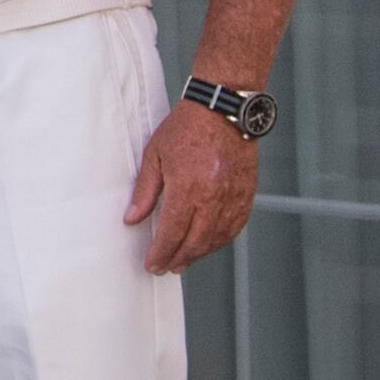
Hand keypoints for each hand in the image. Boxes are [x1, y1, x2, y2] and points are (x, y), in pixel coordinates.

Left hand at [125, 97, 260, 273]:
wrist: (223, 111)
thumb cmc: (186, 128)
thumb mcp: (155, 156)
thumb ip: (145, 192)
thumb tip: (132, 219)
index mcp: (188, 188)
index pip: (173, 233)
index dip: (161, 253)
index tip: (152, 265)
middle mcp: (214, 197)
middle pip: (196, 242)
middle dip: (178, 259)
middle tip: (165, 267)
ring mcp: (234, 198)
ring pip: (217, 238)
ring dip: (199, 254)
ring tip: (184, 260)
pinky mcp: (247, 195)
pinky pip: (235, 227)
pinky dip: (220, 241)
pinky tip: (209, 244)